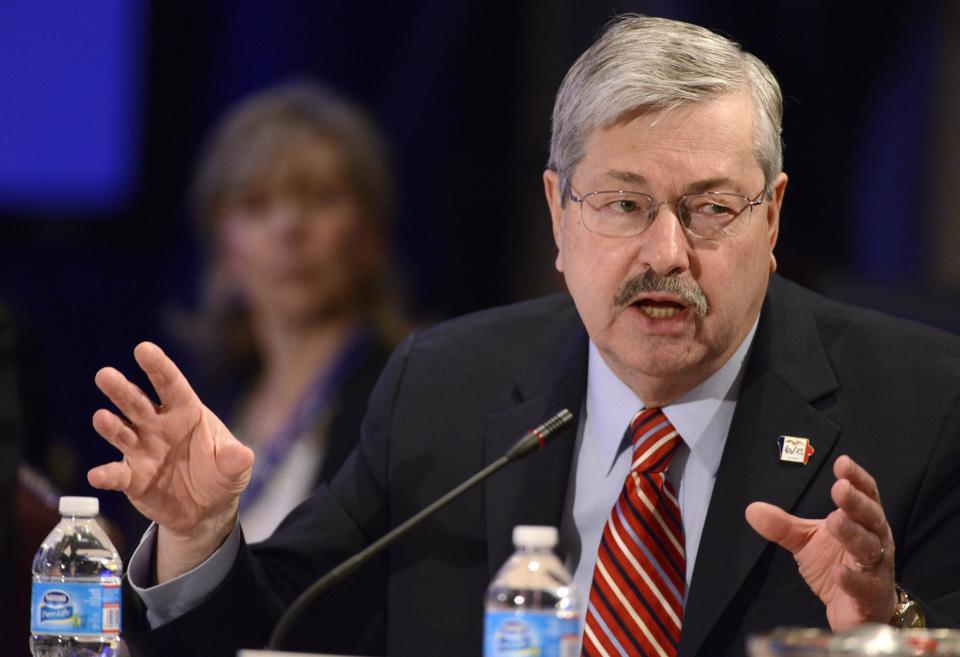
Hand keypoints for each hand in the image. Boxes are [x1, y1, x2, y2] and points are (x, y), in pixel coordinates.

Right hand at [87, 342, 253, 579]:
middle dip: (122, 389)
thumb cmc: (221, 474)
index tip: (143, 349)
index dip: (158, 366)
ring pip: (121, 432)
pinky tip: (97, 475)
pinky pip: (116, 475)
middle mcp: (158, 426)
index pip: (170, 384)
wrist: (208, 509)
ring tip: (101, 418)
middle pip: (137, 402)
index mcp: (185, 412)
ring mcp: (142, 450)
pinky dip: (106, 475)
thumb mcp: (236, 467)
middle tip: (105, 375)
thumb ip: (236, 459)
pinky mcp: (132, 478)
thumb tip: (242, 455)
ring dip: (110, 425)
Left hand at [745, 455, 895, 630]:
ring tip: (834, 520)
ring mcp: (876, 569)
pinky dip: (852, 579)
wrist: (856, 612)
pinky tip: (838, 572)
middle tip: (839, 488)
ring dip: (852, 533)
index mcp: (862, 522)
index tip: (842, 462)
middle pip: (870, 517)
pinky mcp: (872, 597)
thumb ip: (782, 526)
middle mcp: (876, 541)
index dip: (857, 478)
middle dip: (856, 502)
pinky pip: (864, 586)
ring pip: (868, 548)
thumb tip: (751, 509)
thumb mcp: (805, 542)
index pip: (865, 495)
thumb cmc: (836, 566)